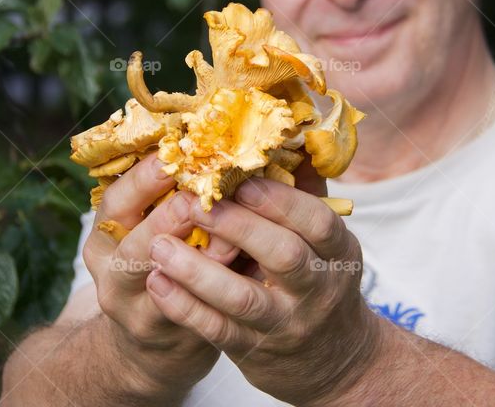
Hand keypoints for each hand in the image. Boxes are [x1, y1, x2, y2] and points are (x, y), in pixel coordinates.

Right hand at [82, 154, 241, 395]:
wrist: (154, 342)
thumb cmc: (167, 263)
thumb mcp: (152, 227)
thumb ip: (177, 194)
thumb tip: (220, 141)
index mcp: (107, 233)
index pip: (117, 199)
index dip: (146, 177)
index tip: (179, 153)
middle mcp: (111, 270)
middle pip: (132, 240)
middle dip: (169, 215)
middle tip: (204, 194)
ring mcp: (132, 307)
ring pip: (157, 278)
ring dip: (196, 253)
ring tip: (230, 232)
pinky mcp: (163, 333)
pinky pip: (187, 310)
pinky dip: (214, 286)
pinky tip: (241, 267)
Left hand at [145, 176, 383, 405]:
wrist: (331, 361)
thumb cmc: (318, 280)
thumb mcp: (326, 242)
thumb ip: (305, 192)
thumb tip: (288, 132)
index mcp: (337, 252)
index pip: (317, 221)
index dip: (280, 199)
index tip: (240, 178)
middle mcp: (317, 288)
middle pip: (283, 255)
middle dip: (236, 226)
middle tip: (192, 203)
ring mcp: (285, 322)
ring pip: (242, 298)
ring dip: (197, 271)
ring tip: (159, 245)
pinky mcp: (254, 350)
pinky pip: (217, 330)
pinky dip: (184, 307)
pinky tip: (157, 282)